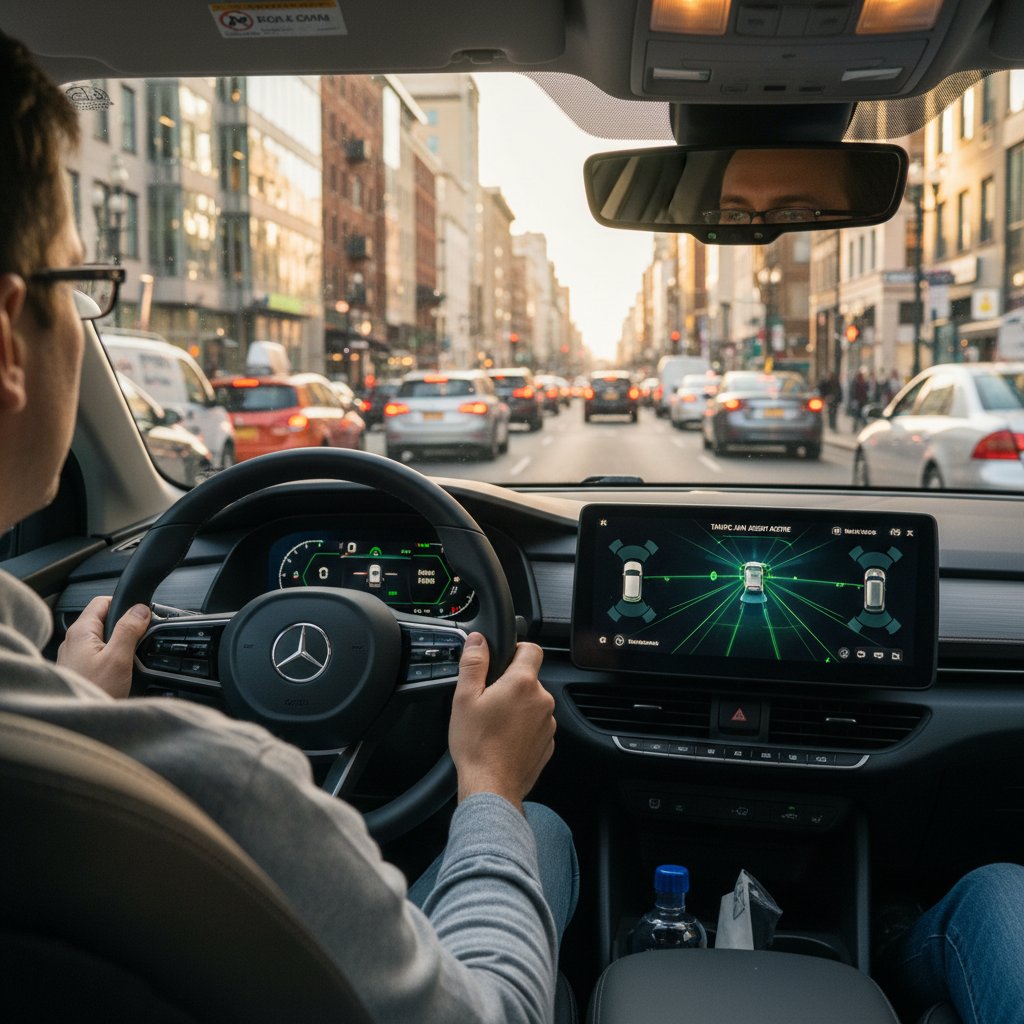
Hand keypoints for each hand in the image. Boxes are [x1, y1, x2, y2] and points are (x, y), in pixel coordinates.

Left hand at [56, 596, 150, 698]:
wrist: (78, 723)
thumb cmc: (92, 692)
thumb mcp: (118, 658)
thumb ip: (129, 630)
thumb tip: (140, 609)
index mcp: (81, 631)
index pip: (102, 601)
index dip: (124, 604)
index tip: (141, 616)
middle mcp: (73, 641)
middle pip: (103, 619)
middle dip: (124, 625)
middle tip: (139, 639)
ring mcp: (74, 656)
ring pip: (101, 638)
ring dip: (118, 643)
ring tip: (130, 658)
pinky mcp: (79, 670)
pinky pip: (97, 654)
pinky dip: (111, 656)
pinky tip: (119, 671)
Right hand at [448, 633, 555, 812]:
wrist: (491, 787)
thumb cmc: (476, 745)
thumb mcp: (464, 698)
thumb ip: (473, 663)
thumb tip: (478, 640)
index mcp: (522, 683)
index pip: (532, 649)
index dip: (517, 649)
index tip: (504, 660)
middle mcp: (542, 700)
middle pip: (530, 679)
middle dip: (511, 684)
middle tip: (488, 700)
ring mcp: (548, 723)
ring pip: (533, 703)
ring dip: (518, 707)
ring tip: (494, 723)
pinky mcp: (548, 743)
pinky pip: (536, 726)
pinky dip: (523, 728)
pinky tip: (504, 739)